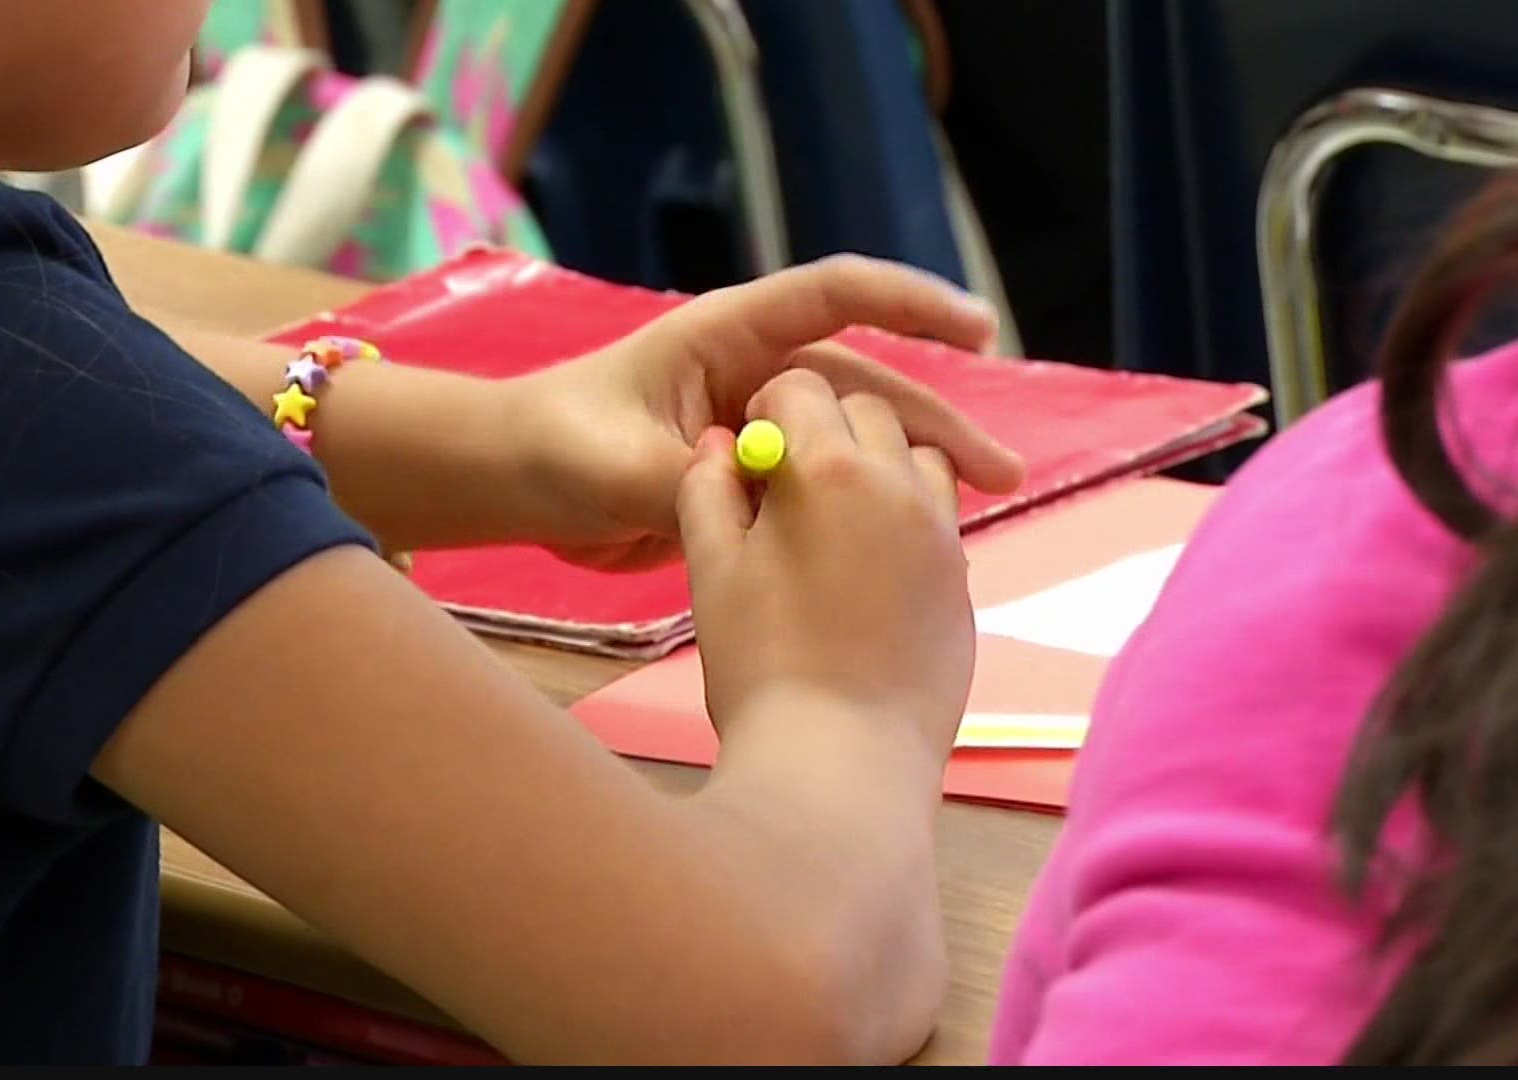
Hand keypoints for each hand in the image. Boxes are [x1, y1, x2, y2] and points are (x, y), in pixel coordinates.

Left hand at [512, 256, 1025, 570]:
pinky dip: (864, 511)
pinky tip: (911, 543)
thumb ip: (690, 482)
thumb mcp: (617, 465)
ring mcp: (756, 428)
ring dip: (911, 473)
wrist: (515, 487)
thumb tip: (760, 508)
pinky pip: (821, 491)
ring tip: (983, 508)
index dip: (911, 303)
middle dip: (935, 421)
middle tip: (1001, 470)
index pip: (835, 297)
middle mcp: (754, 375)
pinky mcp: (749, 480)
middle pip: (865, 386)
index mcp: (727, 338)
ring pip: (851, 447)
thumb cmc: (554, 446)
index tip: (979, 331)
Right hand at [677, 369, 974, 758]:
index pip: (802, 385)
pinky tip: (868, 568)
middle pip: (868, 410)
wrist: (841, 762)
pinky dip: (907, 516)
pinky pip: (939, 519)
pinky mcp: (961, 582)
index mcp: (830, 466)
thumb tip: (719, 445)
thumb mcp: (711, 570)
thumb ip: (707, 491)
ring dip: (878, 463)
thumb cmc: (761, 666)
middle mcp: (900, 484)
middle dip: (827, 426)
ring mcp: (942, 534)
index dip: (767, 408)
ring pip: (917, 456)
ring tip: (837, 519)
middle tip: (790, 483)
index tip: (751, 450)